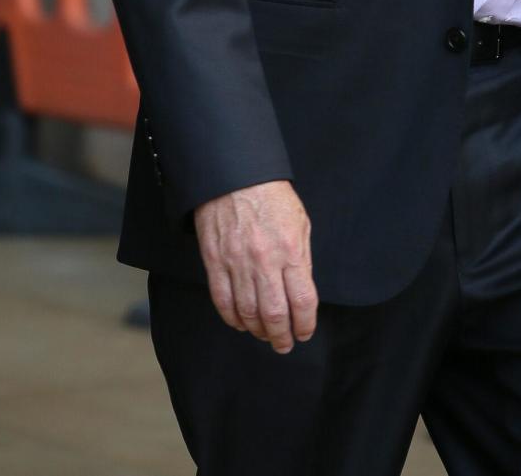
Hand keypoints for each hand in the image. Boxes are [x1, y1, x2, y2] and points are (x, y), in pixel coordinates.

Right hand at [193, 179, 317, 352]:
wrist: (234, 176)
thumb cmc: (271, 196)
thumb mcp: (299, 222)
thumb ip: (302, 258)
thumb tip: (301, 293)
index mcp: (290, 250)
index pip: (302, 301)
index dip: (305, 324)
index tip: (304, 332)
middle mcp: (264, 261)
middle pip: (274, 315)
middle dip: (281, 337)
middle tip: (284, 344)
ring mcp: (237, 264)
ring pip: (248, 313)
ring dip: (258, 331)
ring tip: (265, 335)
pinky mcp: (215, 263)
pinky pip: (223, 302)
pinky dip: (233, 318)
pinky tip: (241, 323)